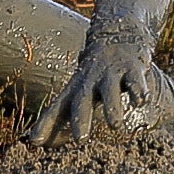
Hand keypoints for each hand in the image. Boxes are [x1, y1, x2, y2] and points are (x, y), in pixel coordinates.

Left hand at [28, 22, 164, 144]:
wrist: (119, 31)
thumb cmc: (94, 71)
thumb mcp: (76, 90)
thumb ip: (58, 117)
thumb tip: (34, 143)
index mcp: (75, 87)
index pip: (57, 107)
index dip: (46, 124)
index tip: (34, 142)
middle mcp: (91, 80)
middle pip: (83, 99)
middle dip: (81, 118)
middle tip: (81, 139)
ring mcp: (112, 72)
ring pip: (110, 89)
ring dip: (112, 106)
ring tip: (115, 125)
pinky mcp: (132, 68)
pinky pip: (135, 80)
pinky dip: (137, 90)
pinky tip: (140, 102)